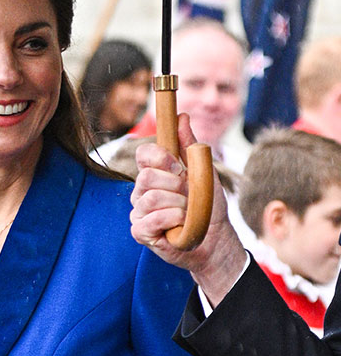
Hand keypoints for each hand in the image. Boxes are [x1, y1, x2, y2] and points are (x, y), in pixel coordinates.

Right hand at [130, 114, 246, 305]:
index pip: (143, 154)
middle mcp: (142, 192)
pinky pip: (152, 219)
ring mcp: (139, 212)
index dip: (160, 157)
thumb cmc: (208, 207)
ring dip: (179, 205)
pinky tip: (179, 226)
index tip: (177, 166)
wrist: (216, 239)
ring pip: (152, 198)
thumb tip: (182, 116)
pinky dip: (173, 220)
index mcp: (154, 174)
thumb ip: (189, 145)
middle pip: (147, 176)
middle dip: (175, 185)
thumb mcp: (203, 171)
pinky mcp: (140, 232)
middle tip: (188, 196)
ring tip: (186, 214)